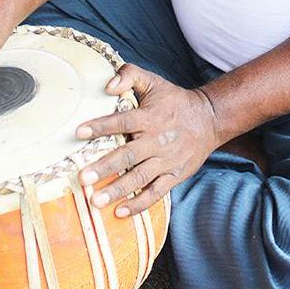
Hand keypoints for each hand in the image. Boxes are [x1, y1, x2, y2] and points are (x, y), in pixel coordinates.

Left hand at [74, 64, 221, 216]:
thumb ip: (130, 75)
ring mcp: (167, 161)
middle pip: (128, 155)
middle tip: (83, 178)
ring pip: (139, 178)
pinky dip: (139, 204)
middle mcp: (157, 140)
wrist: (210, 119)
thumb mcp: (154, 81)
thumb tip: (108, 85)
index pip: (122, 121)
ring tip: (96, 201)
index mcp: (150, 117)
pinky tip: (120, 212)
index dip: (100, 126)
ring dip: (117, 190)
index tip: (79, 132)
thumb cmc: (175, 101)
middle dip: (105, 167)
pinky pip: (155, 193)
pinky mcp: (175, 176)